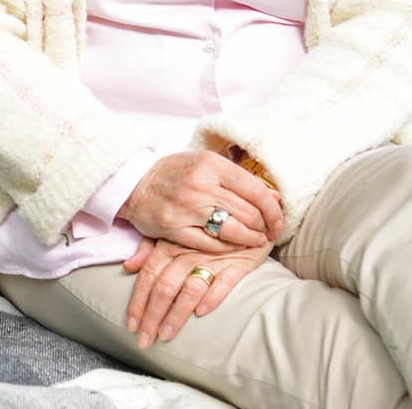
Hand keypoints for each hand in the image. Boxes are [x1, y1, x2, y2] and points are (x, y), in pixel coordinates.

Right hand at [118, 151, 283, 250]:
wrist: (133, 183)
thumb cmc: (174, 172)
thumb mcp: (205, 163)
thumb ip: (237, 178)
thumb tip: (274, 196)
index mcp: (211, 164)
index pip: (256, 190)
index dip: (273, 209)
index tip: (277, 219)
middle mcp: (200, 185)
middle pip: (248, 213)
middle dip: (264, 227)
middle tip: (268, 232)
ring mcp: (187, 208)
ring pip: (234, 231)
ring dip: (250, 240)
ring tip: (255, 240)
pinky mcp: (175, 228)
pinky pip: (212, 243)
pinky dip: (228, 247)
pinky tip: (233, 245)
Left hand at [122, 236, 271, 348]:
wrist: (245, 216)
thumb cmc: (205, 229)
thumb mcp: (174, 233)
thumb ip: (150, 248)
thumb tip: (128, 266)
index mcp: (169, 246)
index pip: (148, 277)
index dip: (138, 301)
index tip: (131, 325)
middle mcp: (188, 253)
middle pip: (165, 288)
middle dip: (152, 317)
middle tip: (145, 341)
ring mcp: (213, 259)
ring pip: (190, 290)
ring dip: (176, 314)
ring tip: (166, 335)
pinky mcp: (238, 264)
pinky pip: (224, 282)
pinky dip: (212, 297)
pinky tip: (201, 313)